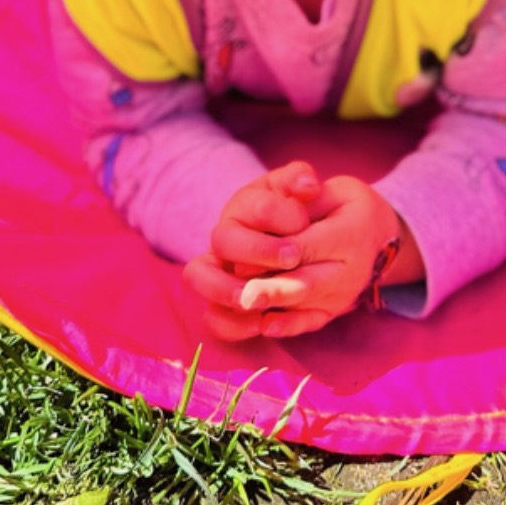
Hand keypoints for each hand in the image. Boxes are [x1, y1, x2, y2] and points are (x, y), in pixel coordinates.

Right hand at [182, 161, 320, 340]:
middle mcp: (224, 238)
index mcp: (242, 206)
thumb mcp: (296, 189)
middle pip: (222, 241)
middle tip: (292, 257)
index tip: (304, 222)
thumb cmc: (292, 212)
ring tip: (258, 297)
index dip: (279, 214)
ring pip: (198, 277)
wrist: (292, 241)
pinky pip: (211, 318)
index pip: (254, 207)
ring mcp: (217, 271)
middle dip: (258, 250)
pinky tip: (260, 325)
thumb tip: (307, 185)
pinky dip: (229, 324)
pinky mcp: (220, 303)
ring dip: (227, 289)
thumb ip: (299, 179)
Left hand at [185, 175, 420, 341]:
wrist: (379, 236)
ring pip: (303, 305)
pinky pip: (311, 322)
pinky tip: (266, 326)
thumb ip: (306, 197)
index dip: (277, 252)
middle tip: (245, 296)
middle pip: (306, 283)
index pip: (307, 246)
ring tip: (243, 306)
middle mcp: (350, 271)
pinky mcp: (333, 310)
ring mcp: (342, 295)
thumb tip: (288, 201)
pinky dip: (289, 326)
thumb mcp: (335, 189)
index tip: (242, 260)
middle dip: (274, 290)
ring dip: (273, 307)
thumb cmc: (348, 206)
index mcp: (350, 234)